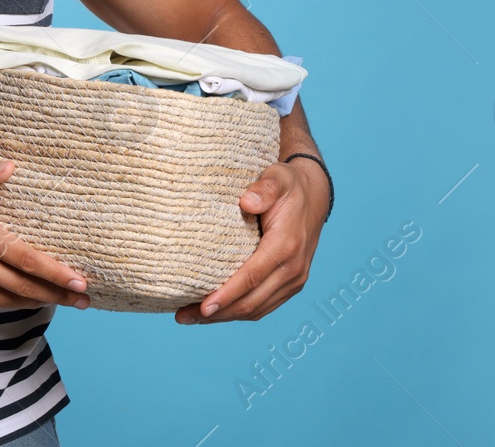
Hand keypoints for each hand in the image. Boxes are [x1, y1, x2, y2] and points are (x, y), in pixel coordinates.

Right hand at [0, 159, 90, 309]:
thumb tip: (11, 167)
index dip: (55, 273)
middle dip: (57, 294)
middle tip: (85, 299)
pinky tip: (23, 299)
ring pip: (7, 300)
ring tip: (62, 302)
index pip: (26, 258)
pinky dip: (8, 302)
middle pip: (24, 287)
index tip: (80, 281)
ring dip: (37, 302)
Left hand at [174, 157, 328, 324]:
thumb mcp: (278, 177)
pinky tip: (214, 312)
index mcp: (286, 246)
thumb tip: (247, 202)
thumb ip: (264, 188)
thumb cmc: (288, 186)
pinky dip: (237, 313)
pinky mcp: (289, 286)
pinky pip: (262, 306)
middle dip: (217, 313)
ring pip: (256, 310)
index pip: (252, 277)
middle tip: (182, 316)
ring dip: (224, 317)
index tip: (202, 306)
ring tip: (189, 317)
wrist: (312, 196)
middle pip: (252, 302)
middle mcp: (293, 270)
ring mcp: (293, 281)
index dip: (227, 294)